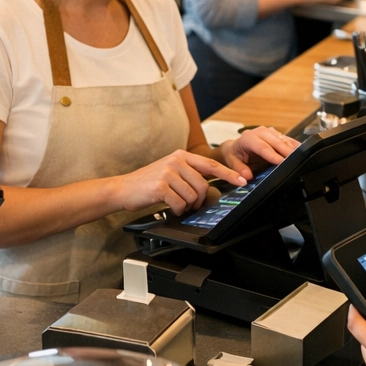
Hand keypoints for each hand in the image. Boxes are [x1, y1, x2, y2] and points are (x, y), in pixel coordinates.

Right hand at [111, 150, 246, 215]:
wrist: (123, 188)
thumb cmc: (147, 182)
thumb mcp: (169, 170)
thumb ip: (188, 173)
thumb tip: (209, 184)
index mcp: (180, 156)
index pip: (211, 164)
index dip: (229, 173)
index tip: (243, 180)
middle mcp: (175, 161)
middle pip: (203, 184)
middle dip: (200, 200)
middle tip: (190, 204)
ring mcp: (168, 173)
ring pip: (193, 196)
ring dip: (187, 206)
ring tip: (176, 203)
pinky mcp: (161, 187)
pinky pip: (180, 204)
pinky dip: (177, 210)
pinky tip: (169, 207)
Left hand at [219, 126, 297, 180]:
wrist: (236, 146)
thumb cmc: (235, 154)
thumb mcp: (232, 161)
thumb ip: (239, 168)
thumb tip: (247, 176)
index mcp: (248, 138)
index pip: (262, 147)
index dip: (273, 155)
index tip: (281, 162)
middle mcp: (260, 132)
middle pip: (276, 142)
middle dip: (286, 152)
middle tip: (297, 161)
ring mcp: (270, 132)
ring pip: (283, 139)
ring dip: (293, 149)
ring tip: (302, 157)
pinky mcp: (277, 134)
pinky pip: (288, 139)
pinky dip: (295, 146)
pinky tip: (303, 152)